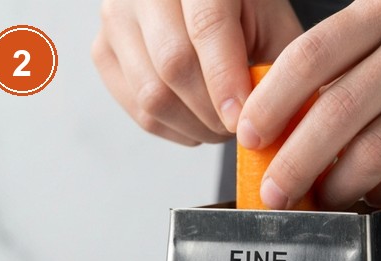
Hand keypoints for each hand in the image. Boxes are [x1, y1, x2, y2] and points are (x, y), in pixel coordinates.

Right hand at [92, 0, 302, 145]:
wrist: (197, 1)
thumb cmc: (242, 10)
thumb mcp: (271, 23)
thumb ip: (277, 66)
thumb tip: (271, 120)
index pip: (206, 27)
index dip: (226, 81)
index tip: (243, 120)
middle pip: (173, 66)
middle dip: (212, 113)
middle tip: (238, 127)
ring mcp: (117, 18)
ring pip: (151, 96)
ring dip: (194, 127)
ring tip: (220, 124)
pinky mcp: (103, 51)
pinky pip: (138, 112)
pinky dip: (174, 129)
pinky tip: (196, 119)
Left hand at [236, 0, 380, 207]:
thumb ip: (361, 58)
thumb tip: (297, 118)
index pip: (313, 55)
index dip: (272, 101)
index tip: (249, 136)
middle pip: (336, 111)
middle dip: (293, 161)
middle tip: (274, 191)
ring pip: (374, 152)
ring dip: (337, 187)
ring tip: (322, 200)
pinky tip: (372, 197)